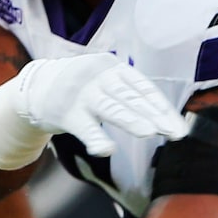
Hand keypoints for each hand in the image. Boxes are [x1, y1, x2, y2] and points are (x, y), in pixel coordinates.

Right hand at [12, 54, 190, 158]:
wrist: (38, 86)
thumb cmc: (83, 87)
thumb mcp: (106, 80)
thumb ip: (131, 96)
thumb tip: (166, 119)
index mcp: (112, 67)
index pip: (143, 88)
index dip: (162, 108)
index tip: (179, 127)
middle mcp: (98, 77)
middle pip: (131, 98)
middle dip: (154, 116)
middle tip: (175, 133)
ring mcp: (81, 94)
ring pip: (110, 108)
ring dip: (130, 120)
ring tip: (149, 132)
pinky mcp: (66, 113)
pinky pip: (84, 128)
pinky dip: (95, 138)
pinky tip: (107, 149)